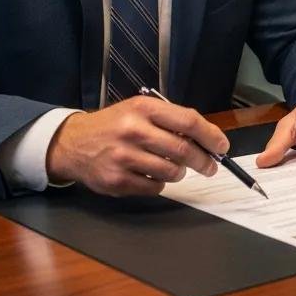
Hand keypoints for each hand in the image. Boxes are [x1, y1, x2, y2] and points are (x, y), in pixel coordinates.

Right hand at [47, 96, 229, 196]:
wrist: (73, 143)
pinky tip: (151, 174)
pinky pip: (154, 187)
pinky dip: (160, 183)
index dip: (210, 135)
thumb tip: (206, 139)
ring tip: (174, 167)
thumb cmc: (114, 125)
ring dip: (180, 172)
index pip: (188, 121)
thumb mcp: (139, 110)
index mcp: (143, 108)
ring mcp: (123, 157)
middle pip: (183, 150)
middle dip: (203, 161)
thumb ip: (170, 121)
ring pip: (171, 171)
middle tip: (210, 166)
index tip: (222, 146)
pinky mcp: (116, 180)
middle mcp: (133, 130)